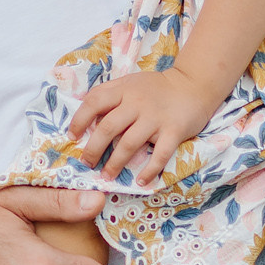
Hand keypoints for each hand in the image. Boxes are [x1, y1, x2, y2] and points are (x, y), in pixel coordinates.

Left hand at [67, 67, 216, 185]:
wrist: (192, 85)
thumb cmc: (155, 88)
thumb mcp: (130, 83)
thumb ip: (110, 95)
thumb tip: (86, 117)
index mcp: (123, 89)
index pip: (94, 102)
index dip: (79, 120)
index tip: (72, 137)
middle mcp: (137, 102)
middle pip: (108, 127)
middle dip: (93, 149)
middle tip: (87, 163)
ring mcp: (155, 118)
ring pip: (129, 144)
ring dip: (115, 164)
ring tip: (107, 176)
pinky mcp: (174, 131)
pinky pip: (160, 155)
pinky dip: (149, 170)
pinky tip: (141, 181)